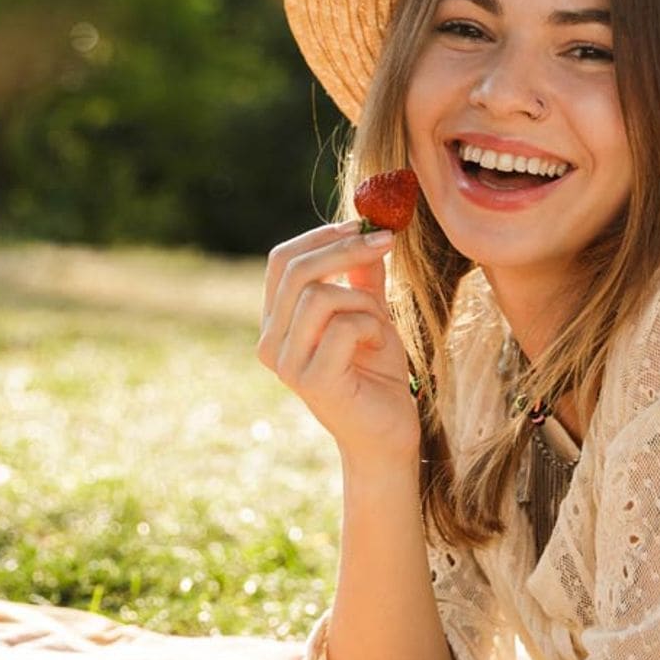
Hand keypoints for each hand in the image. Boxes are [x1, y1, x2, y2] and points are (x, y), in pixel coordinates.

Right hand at [257, 221, 419, 464]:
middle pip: (297, 270)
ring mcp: (287, 364)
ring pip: (320, 296)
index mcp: (276, 324)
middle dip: (346, 248)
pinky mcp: (312, 381)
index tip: (363, 224)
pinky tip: (379, 348)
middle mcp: (271, 343)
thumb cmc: (377, 376)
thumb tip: (367, 227)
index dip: (321, 236)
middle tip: (386, 240)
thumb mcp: (370, 314)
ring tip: (381, 325)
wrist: (388, 435)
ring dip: (364, 301)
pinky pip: (344, 326)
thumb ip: (362, 276)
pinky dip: (372, 327)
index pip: (281, 262)